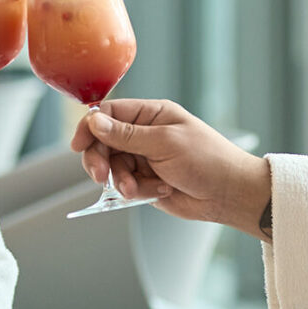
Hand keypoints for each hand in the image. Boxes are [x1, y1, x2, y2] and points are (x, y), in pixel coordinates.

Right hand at [71, 99, 270, 238]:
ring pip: (113, 168)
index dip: (90, 128)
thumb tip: (95, 121)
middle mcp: (145, 134)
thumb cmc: (207, 160)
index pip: (108, 114)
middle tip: (100, 176)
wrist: (228, 194)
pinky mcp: (147, 181)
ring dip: (121, 180)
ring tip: (137, 190)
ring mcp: (145, 158)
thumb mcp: (165, 143)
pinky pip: (126, 185)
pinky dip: (136, 191)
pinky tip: (157, 192)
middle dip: (100, 160)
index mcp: (151, 114)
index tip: (79, 145)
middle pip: (104, 142)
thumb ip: (127, 135)